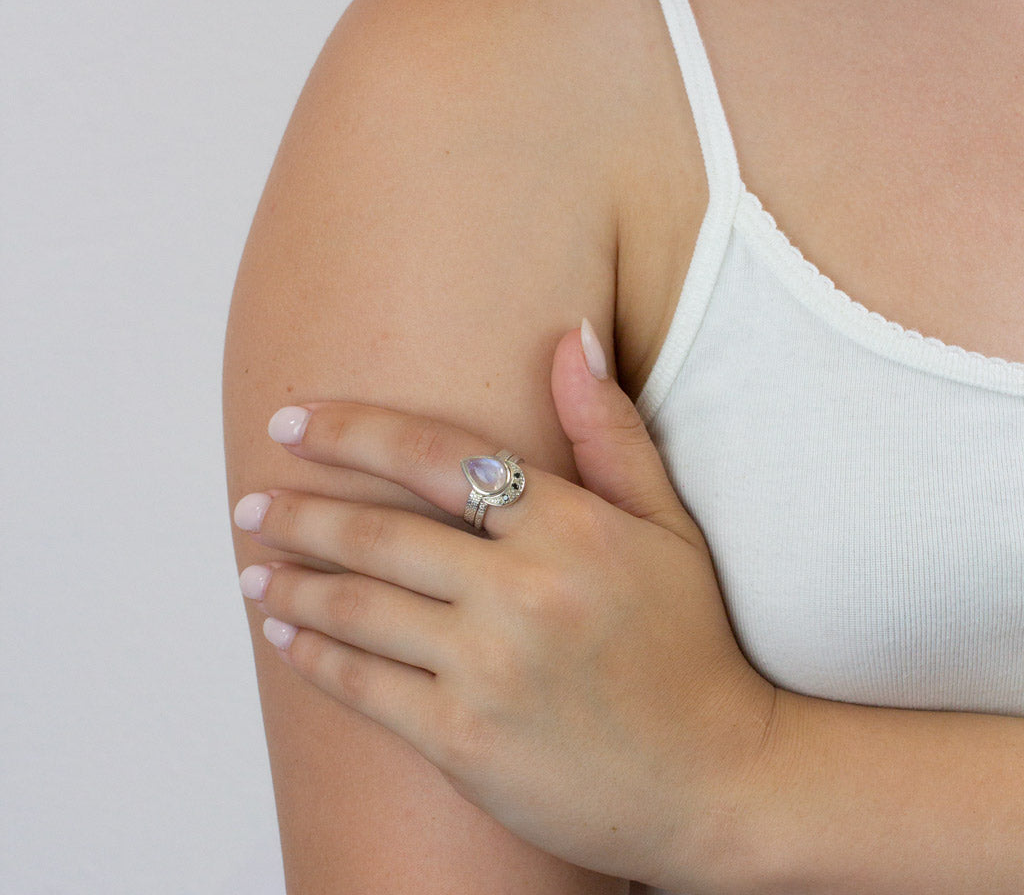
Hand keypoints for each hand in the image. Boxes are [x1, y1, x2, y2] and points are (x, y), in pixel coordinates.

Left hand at [233, 325, 775, 887]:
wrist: (718, 778)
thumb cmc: (690, 643)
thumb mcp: (668, 526)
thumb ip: (609, 431)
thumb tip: (571, 336)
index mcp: (572, 527)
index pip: (438, 457)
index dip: (354, 432)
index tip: (292, 421)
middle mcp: (524, 591)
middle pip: (380, 532)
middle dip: (300, 510)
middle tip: (250, 498)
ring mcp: (490, 668)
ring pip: (358, 607)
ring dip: (291, 579)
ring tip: (251, 560)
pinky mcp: (465, 740)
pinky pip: (363, 687)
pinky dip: (311, 654)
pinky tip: (282, 630)